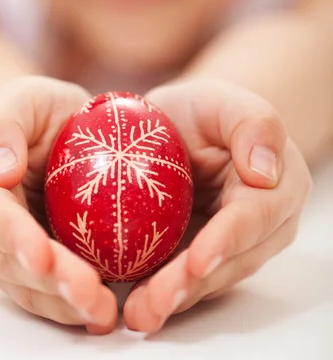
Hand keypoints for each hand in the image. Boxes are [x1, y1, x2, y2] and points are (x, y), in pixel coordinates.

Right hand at [0, 76, 117, 334]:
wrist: (45, 134)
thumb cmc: (33, 111)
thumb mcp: (21, 99)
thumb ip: (2, 125)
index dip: (11, 235)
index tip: (41, 253)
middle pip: (7, 261)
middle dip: (48, 281)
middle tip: (89, 293)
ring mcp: (2, 250)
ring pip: (26, 286)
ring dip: (64, 304)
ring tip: (104, 313)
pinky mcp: (31, 263)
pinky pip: (46, 292)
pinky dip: (71, 306)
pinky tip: (103, 312)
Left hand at [123, 79, 311, 332]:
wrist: (182, 126)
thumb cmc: (204, 110)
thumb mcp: (224, 101)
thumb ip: (254, 123)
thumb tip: (265, 171)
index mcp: (280, 186)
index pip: (256, 217)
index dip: (228, 240)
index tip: (197, 259)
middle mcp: (264, 225)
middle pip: (232, 260)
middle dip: (194, 283)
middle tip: (155, 302)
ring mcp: (232, 244)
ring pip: (209, 278)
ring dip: (175, 299)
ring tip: (140, 313)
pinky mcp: (201, 253)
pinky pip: (186, 278)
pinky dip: (161, 292)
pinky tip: (134, 304)